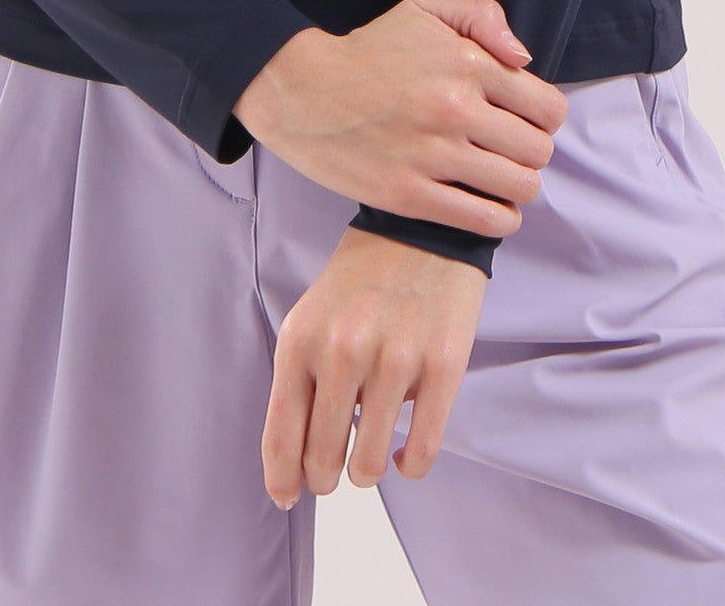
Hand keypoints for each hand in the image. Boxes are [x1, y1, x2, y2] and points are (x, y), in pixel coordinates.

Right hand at [234, 0, 569, 241]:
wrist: (303, 90)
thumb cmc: (368, 52)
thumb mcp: (424, 12)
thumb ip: (482, 18)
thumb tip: (524, 59)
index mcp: (467, 62)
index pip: (548, 107)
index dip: (544, 118)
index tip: (526, 122)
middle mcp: (456, 107)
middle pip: (538, 151)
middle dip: (531, 154)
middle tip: (509, 152)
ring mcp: (433, 154)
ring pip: (519, 188)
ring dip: (517, 189)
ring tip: (499, 181)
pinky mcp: (409, 195)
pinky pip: (484, 220)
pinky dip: (498, 220)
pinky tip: (488, 208)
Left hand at [261, 223, 486, 505]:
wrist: (424, 229)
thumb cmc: (362, 281)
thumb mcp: (312, 319)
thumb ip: (297, 383)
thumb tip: (290, 468)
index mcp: (302, 340)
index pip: (281, 435)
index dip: (282, 480)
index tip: (287, 496)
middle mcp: (342, 351)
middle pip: (323, 458)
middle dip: (325, 478)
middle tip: (333, 472)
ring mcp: (395, 359)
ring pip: (370, 464)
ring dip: (366, 472)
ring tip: (370, 458)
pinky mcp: (443, 366)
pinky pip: (421, 452)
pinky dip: (409, 466)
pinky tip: (404, 455)